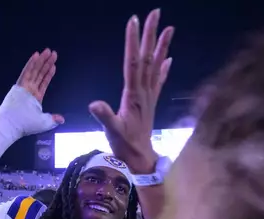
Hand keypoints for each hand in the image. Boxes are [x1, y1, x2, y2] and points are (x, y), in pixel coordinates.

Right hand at [16, 49, 64, 125]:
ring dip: (41, 60)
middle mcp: (30, 90)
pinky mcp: (19, 85)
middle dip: (46, 63)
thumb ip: (52, 119)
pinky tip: (36, 55)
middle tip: (53, 53)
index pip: (43, 82)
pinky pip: (26, 72)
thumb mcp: (43, 122)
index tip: (53, 65)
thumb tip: (61, 119)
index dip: (48, 74)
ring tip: (48, 51)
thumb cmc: (25, 125)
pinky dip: (31, 63)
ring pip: (34, 70)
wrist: (12, 125)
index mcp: (35, 98)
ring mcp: (24, 87)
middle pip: (40, 73)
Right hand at [89, 9, 173, 172]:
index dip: (133, 42)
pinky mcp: (152, 102)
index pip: (133, 62)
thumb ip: (104, 116)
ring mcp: (150, 96)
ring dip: (162, 46)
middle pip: (148, 57)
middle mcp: (144, 91)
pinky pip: (160, 81)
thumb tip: (93, 104)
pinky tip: (170, 58)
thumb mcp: (112, 131)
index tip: (133, 22)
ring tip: (168, 27)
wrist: (140, 158)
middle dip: (150, 34)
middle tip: (155, 13)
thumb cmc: (125, 145)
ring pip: (157, 65)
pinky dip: (165, 68)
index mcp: (133, 94)